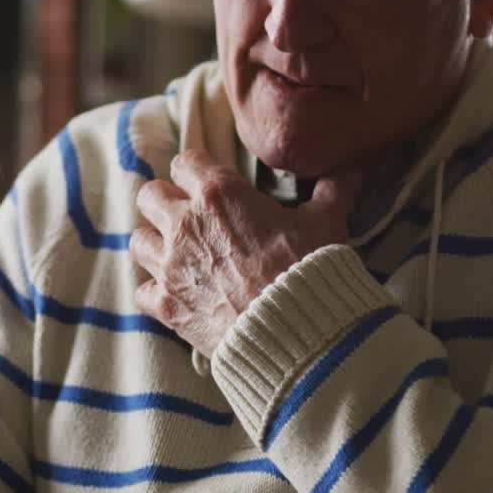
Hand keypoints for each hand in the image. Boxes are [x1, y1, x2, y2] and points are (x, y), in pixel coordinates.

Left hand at [131, 149, 362, 356]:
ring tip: (175, 252)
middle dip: (164, 201)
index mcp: (219, 194)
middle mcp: (185, 225)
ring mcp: (171, 266)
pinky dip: (154, 291)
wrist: (293, 331)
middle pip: (149, 195)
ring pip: (138, 240)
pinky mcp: (167, 306)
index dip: (195, 170)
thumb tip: (353, 168)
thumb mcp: (326, 222)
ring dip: (154, 243)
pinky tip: (174, 293)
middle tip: (185, 214)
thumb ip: (333, 190)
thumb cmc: (308, 270)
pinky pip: (142, 291)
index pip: (186, 162)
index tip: (205, 181)